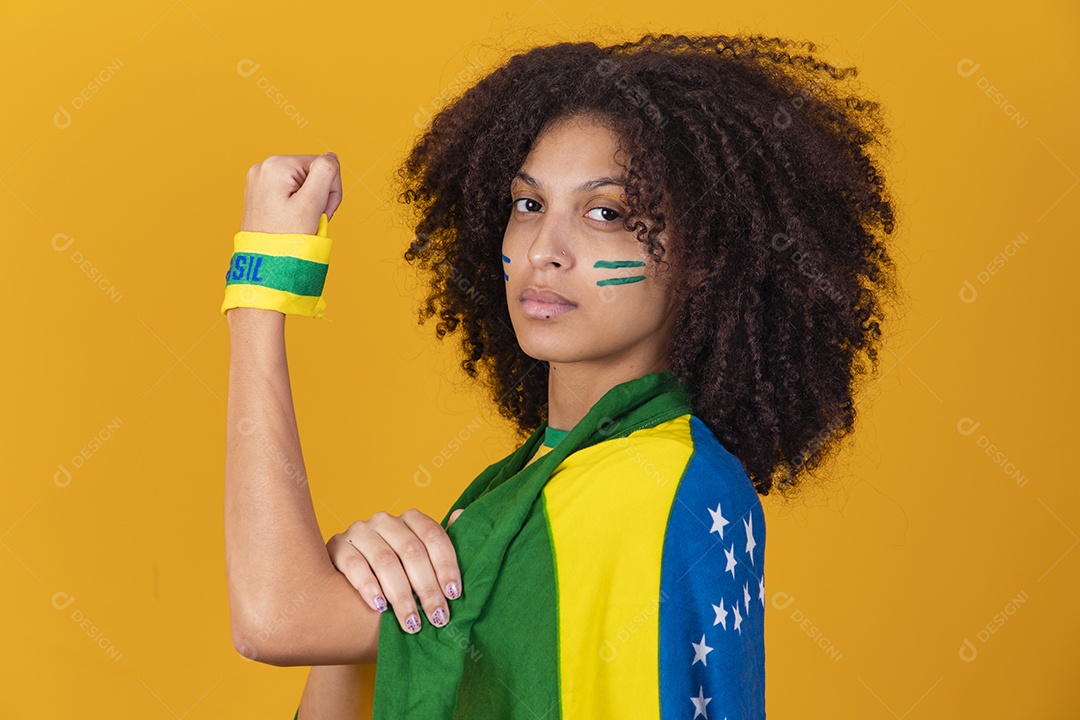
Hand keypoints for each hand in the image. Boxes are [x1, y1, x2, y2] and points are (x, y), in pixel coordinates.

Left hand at [241, 153, 342, 233]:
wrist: (265, 262)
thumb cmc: (286, 238)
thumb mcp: (311, 203)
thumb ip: (325, 173)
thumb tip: (331, 156)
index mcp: (277, 165)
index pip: (322, 164)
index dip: (329, 189)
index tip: (321, 211)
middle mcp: (264, 167)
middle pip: (311, 171)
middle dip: (317, 195)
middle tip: (311, 218)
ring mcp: (259, 179)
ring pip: (301, 182)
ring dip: (308, 201)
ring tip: (300, 220)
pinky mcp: (259, 191)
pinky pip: (288, 190)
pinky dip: (296, 204)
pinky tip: (291, 219)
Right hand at [327, 508, 464, 633]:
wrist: (350, 594)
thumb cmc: (397, 578)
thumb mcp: (420, 564)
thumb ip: (440, 547)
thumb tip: (461, 514)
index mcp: (410, 519)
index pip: (433, 536)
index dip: (445, 565)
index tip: (454, 594)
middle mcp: (384, 520)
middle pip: (411, 550)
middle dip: (427, 588)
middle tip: (437, 617)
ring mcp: (359, 531)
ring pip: (385, 560)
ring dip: (401, 595)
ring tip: (412, 623)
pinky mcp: (337, 545)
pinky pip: (354, 564)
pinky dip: (369, 586)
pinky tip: (380, 607)